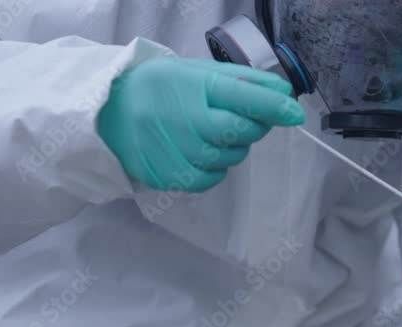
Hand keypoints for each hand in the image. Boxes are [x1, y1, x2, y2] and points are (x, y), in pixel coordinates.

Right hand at [98, 58, 304, 191]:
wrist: (107, 113)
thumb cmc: (161, 90)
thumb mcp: (196, 73)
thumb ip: (242, 82)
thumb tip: (283, 95)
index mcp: (192, 85)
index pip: (242, 96)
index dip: (273, 106)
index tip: (294, 112)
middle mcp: (184, 118)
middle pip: (241, 131)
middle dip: (253, 126)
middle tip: (243, 118)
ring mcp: (175, 150)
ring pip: (231, 157)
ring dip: (232, 147)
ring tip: (208, 132)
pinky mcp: (169, 176)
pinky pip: (213, 178)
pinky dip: (215, 168)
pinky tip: (198, 151)